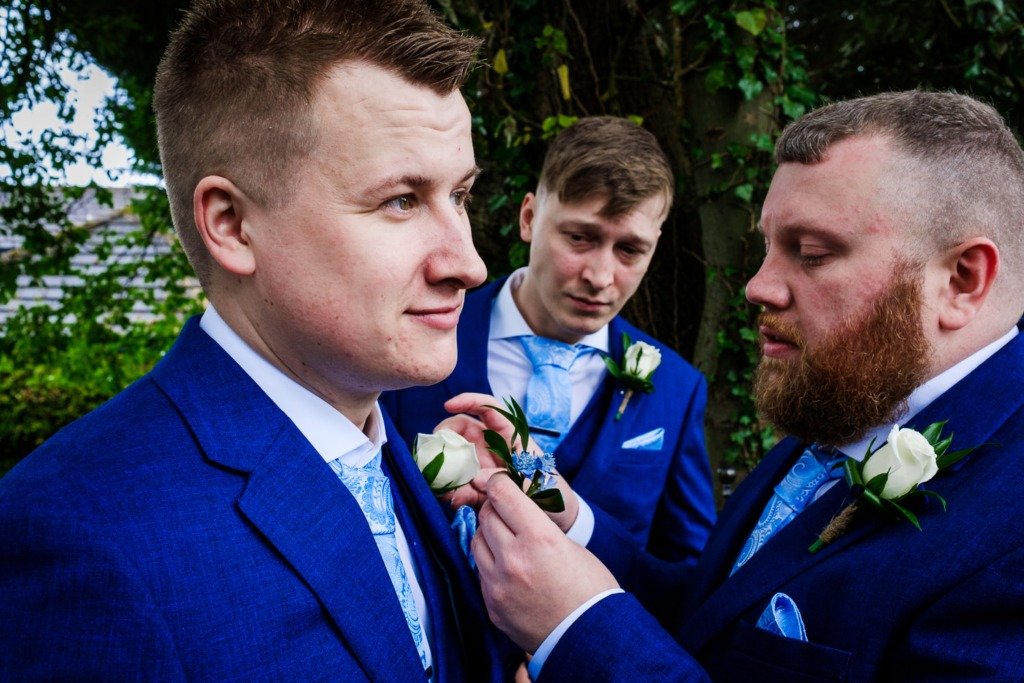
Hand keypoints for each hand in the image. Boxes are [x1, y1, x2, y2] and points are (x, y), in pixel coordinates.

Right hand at [444, 392, 580, 529]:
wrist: (559, 520)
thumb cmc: (552, 492)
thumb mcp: (532, 481)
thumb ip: (503, 478)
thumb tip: (474, 480)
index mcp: (512, 436)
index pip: (489, 408)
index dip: (469, 401)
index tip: (448, 404)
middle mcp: (495, 447)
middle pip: (465, 430)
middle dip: (447, 434)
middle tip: (434, 447)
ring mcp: (486, 467)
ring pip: (458, 457)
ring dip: (445, 465)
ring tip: (437, 477)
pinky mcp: (480, 489)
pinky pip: (460, 485)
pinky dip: (452, 491)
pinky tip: (451, 498)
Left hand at [472, 472, 617, 652]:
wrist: (590, 638)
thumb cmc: (590, 589)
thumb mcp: (570, 546)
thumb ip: (539, 527)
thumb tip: (517, 512)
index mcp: (539, 539)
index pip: (502, 495)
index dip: (501, 483)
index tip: (502, 483)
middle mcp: (513, 559)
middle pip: (486, 515)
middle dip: (495, 509)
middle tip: (506, 511)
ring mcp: (498, 585)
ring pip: (476, 542)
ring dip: (488, 535)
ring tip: (506, 540)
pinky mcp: (492, 605)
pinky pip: (480, 572)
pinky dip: (490, 564)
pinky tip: (508, 568)